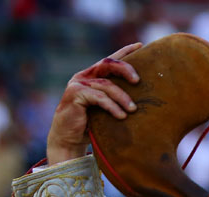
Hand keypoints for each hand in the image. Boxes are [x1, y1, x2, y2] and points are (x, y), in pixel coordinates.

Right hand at [46, 43, 141, 165]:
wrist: (68, 138)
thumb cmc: (89, 124)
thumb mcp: (105, 108)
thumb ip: (115, 98)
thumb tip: (141, 98)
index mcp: (92, 76)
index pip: (110, 59)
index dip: (125, 51)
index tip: (140, 45)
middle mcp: (84, 76)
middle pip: (108, 64)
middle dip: (125, 69)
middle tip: (138, 80)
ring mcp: (78, 84)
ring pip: (106, 85)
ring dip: (122, 97)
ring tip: (133, 109)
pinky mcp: (75, 95)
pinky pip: (99, 98)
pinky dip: (112, 106)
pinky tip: (121, 116)